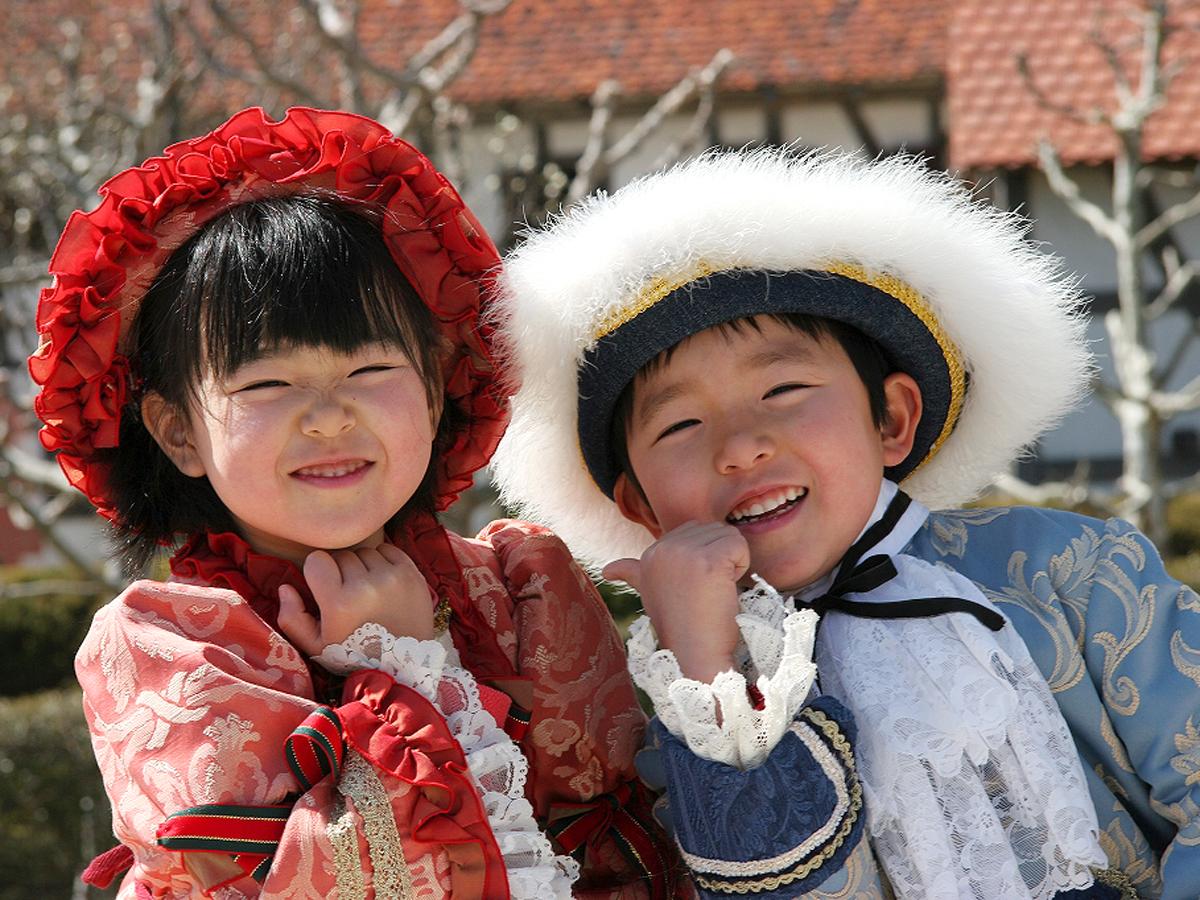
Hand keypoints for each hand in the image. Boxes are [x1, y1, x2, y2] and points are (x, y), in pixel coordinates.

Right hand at [276, 542, 435, 655]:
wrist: (404, 663)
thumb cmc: (355, 654)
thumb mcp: (316, 646)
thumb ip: (292, 618)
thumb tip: (285, 587)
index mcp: (339, 603)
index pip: (317, 560)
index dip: (317, 572)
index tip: (325, 587)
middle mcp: (366, 586)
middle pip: (342, 556)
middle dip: (340, 571)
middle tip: (348, 594)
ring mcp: (392, 577)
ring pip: (365, 552)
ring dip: (362, 566)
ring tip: (366, 590)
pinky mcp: (412, 573)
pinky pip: (387, 550)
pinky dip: (382, 561)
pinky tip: (382, 582)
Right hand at [603, 521, 748, 682]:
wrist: (695, 654)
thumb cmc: (680, 626)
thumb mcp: (650, 594)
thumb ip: (632, 574)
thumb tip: (607, 570)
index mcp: (650, 553)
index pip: (693, 530)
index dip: (703, 557)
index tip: (693, 589)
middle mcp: (663, 548)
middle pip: (712, 529)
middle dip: (719, 557)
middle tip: (707, 591)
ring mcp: (685, 554)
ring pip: (728, 535)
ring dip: (732, 562)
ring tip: (715, 590)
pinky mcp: (710, 561)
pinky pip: (739, 545)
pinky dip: (741, 567)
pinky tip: (726, 589)